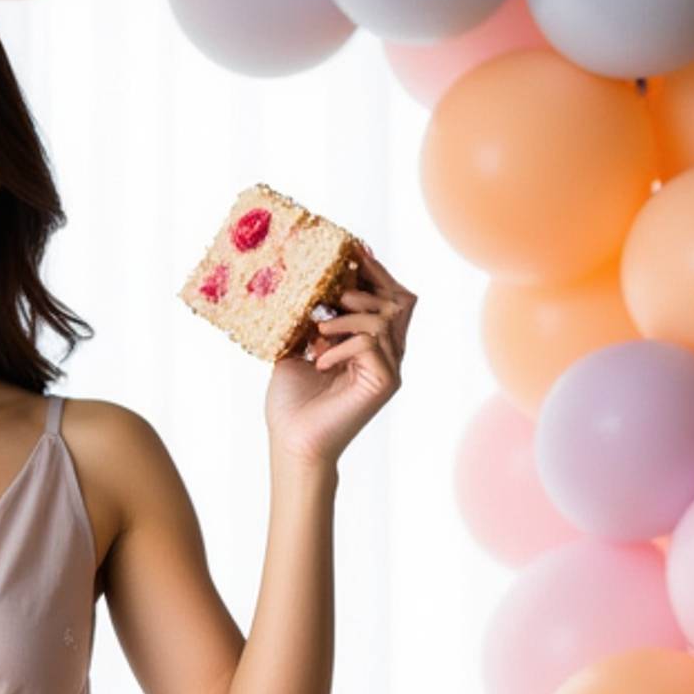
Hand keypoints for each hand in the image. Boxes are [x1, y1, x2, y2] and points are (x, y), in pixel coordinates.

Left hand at [262, 243, 412, 473]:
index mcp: (371, 346)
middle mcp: (388, 355)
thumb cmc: (292, 405)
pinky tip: (320, 360)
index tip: (352, 250)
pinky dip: (343, 344)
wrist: (292, 444)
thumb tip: (302, 281)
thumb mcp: (294, 349)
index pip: (387, 298)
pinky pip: (372, 343)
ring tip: (319, 328)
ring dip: (349, 315)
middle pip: (401, 300)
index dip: (375, 271)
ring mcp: (390, 369)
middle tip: (336, 288)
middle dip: (370, 283)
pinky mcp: (385, 383)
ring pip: (385, 318)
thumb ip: (307, 318)